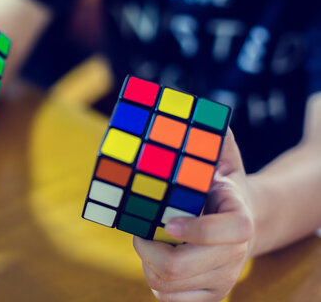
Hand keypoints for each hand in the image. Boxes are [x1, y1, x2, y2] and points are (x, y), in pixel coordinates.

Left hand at [133, 130, 254, 301]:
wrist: (243, 220)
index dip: (194, 230)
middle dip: (149, 249)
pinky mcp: (210, 295)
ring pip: (168, 286)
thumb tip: (180, 101)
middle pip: (181, 266)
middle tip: (141, 232)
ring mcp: (223, 279)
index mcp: (240, 220)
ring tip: (149, 243)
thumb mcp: (220, 153)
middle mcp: (235, 255)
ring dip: (147, 263)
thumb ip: (207, 133)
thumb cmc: (221, 182)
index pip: (225, 234)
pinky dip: (154, 283)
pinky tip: (156, 262)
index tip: (168, 220)